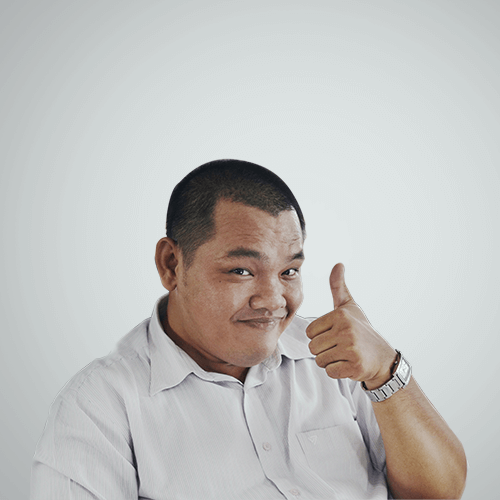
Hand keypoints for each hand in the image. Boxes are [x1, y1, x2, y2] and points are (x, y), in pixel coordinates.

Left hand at [306, 263, 396, 389]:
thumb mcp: (350, 306)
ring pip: (320, 360)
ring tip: (345, 354)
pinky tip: (350, 364)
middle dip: (323, 350)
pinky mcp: (355, 366)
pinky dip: (337, 371)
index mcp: (340, 315)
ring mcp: (351, 349)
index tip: (336, 334)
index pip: (310, 331)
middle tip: (341, 346)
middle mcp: (346, 330)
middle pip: (313, 347)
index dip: (320, 335)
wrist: (383, 357)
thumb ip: (338, 286)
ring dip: (330, 361)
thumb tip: (338, 264)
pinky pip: (330, 371)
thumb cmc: (361, 329)